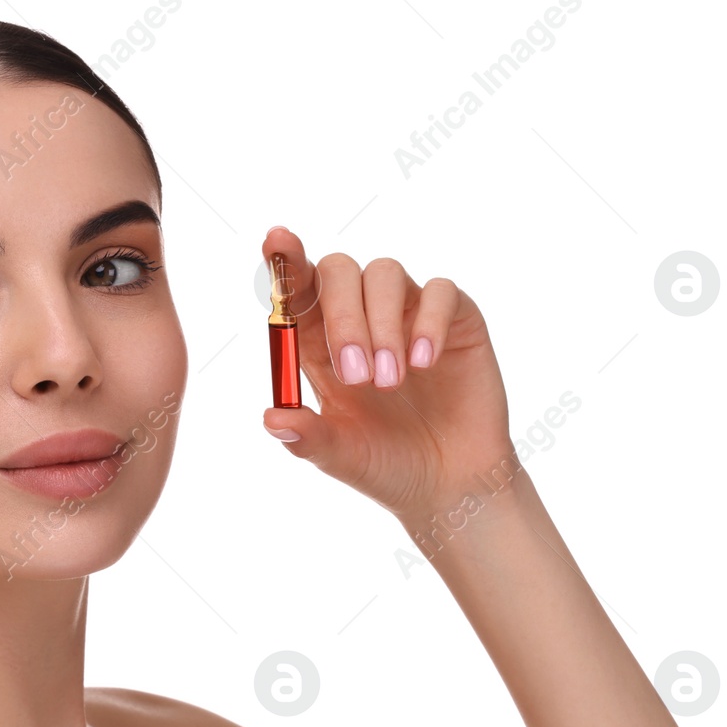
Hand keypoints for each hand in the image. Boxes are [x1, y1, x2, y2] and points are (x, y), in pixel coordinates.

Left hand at [259, 227, 515, 521]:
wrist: (450, 484)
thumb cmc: (387, 465)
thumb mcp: (340, 457)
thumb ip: (308, 437)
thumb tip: (272, 418)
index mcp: (319, 343)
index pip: (295, 289)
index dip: (285, 262)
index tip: (277, 242)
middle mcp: (360, 318)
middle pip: (337, 271)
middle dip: (342, 316)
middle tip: (356, 375)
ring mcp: (407, 313)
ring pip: (384, 273)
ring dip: (381, 325)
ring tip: (390, 381)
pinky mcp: (454, 318)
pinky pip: (439, 291)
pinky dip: (428, 321)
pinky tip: (424, 363)